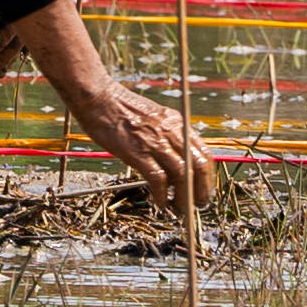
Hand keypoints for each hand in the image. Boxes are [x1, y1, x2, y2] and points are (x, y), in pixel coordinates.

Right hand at [60, 71, 216, 214]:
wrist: (98, 97)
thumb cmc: (120, 108)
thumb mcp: (153, 118)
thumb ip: (166, 135)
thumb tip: (174, 161)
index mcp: (176, 123)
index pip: (204, 153)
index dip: (207, 176)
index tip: (203, 190)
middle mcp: (171, 131)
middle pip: (199, 166)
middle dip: (201, 190)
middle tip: (197, 205)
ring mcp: (155, 142)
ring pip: (183, 175)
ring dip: (184, 197)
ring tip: (179, 209)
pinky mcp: (138, 152)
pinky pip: (158, 179)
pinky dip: (161, 195)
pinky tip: (159, 202)